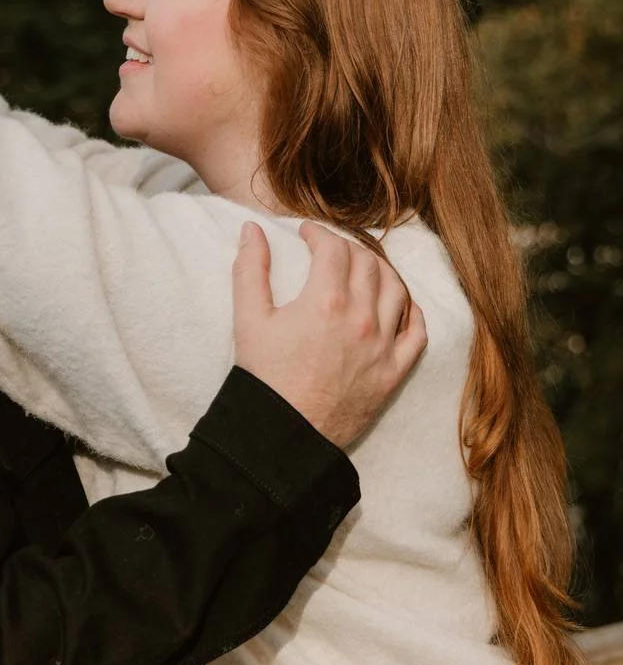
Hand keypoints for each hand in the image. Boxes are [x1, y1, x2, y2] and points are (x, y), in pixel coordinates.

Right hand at [232, 219, 426, 448]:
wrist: (286, 434)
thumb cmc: (265, 378)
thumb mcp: (249, 320)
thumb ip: (250, 269)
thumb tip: (252, 229)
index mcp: (326, 301)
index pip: (333, 248)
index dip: (319, 234)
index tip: (307, 235)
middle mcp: (362, 318)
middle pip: (368, 263)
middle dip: (348, 248)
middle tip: (332, 251)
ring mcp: (383, 345)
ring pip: (397, 290)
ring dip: (382, 271)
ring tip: (364, 270)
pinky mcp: (394, 371)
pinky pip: (417, 332)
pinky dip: (410, 312)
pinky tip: (397, 305)